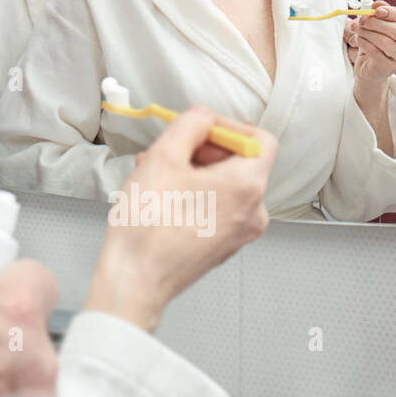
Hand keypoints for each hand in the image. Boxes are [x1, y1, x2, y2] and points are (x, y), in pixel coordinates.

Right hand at [84, 107, 275, 332]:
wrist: (135, 278)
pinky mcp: (222, 245)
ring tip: (155, 172)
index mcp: (247, 186)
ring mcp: (239, 232)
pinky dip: (194, 194)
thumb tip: (203, 118)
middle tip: (169, 149)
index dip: (228, 125)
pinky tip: (160, 195)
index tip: (199, 127)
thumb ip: (189, 125)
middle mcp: (253, 211)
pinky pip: (216, 207)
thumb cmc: (148, 226)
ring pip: (223, 185)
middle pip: (240, 162)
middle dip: (202, 148)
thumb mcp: (163, 157)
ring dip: (192, 170)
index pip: (260, 139)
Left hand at [346, 0, 395, 88]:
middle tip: (362, 19)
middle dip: (376, 23)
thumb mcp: (381, 22)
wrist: (370, 64)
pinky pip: (375, 52)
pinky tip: (359, 39)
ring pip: (386, 42)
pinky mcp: (390, 68)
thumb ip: (381, 12)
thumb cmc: (379, 40)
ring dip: (367, 32)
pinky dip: (364, 42)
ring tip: (358, 28)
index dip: (395, 13)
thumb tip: (377, 4)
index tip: (377, 10)